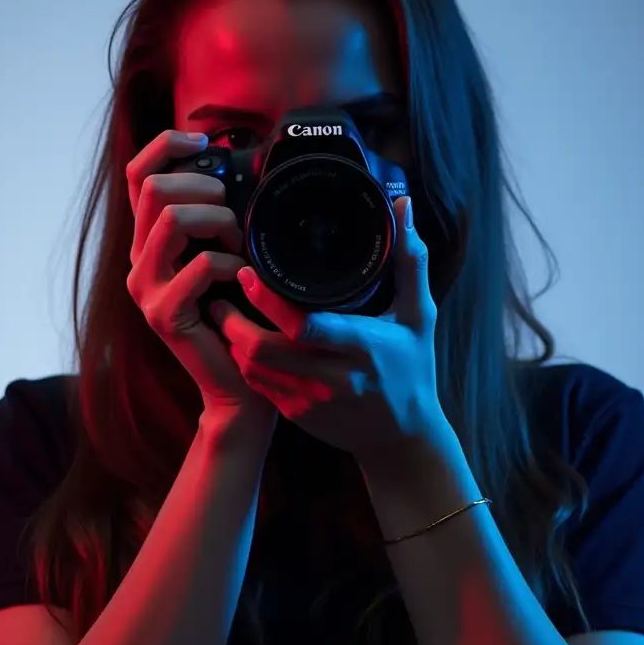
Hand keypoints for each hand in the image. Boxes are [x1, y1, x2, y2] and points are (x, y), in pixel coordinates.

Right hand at [125, 128, 277, 427]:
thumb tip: (237, 172)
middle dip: (206, 189)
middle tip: (236, 218)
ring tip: (240, 248)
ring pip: (173, 219)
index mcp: (150, 242)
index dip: (167, 144)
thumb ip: (218, 221)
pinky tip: (244, 280)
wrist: (237, 386)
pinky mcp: (164, 314)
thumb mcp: (225, 257)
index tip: (204, 140)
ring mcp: (147, 289)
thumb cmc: (239, 319)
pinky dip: (231, 265)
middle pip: (156, 188)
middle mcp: (139, 261)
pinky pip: (200, 265)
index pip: (140, 174)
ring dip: (220, 223)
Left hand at [208, 196, 443, 461]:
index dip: (269, 300)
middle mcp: (333, 378)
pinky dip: (243, 362)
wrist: (404, 439)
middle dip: (234, 321)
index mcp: (362, 347)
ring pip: (253, 370)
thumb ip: (411, 262)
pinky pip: (258, 386)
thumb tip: (403, 205)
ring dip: (233, 341)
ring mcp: (311, 401)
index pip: (304, 326)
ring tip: (223, 309)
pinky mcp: (297, 416)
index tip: (248, 273)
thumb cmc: (414, 369)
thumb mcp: (421, 316)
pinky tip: (237, 340)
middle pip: (264, 350)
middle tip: (222, 288)